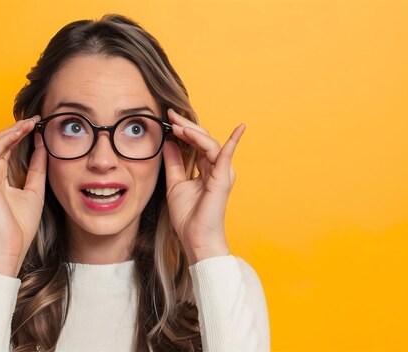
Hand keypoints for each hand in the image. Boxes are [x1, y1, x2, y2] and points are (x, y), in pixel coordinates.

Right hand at [0, 115, 45, 275]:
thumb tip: (43, 146)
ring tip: (29, 122)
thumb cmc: (20, 226)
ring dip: (11, 131)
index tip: (32, 122)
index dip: (16, 134)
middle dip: (15, 128)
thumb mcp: (35, 190)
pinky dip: (5, 141)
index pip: (3, 149)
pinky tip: (19, 132)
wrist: (11, 248)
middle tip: (33, 118)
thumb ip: (37, 168)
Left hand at [162, 108, 245, 264]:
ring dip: (194, 132)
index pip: (196, 143)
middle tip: (171, 113)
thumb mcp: (175, 183)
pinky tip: (239, 129)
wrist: (195, 238)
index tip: (168, 118)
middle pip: (203, 139)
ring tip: (178, 125)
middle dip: (187, 125)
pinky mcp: (223, 178)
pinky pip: (227, 156)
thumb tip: (169, 143)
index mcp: (206, 169)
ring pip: (210, 144)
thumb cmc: (188, 216)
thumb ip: (174, 163)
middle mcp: (216, 168)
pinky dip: (233, 141)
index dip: (183, 129)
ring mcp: (221, 172)